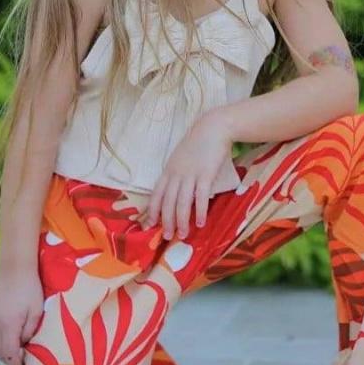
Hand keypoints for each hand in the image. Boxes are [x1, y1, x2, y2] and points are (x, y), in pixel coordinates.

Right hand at [0, 266, 44, 364]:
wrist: (15, 267)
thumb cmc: (31, 288)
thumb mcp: (37, 311)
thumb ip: (30, 331)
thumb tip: (24, 344)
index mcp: (8, 326)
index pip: (10, 354)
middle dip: (10, 362)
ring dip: (3, 354)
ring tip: (17, 355)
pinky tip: (9, 341)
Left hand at [146, 110, 233, 239]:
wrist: (213, 128)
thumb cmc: (198, 143)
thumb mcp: (181, 158)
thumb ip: (177, 174)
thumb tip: (176, 193)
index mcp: (168, 171)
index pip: (156, 194)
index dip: (152, 211)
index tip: (149, 225)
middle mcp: (176, 174)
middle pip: (168, 202)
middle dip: (166, 221)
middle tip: (167, 236)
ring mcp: (190, 174)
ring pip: (182, 202)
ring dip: (182, 221)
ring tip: (183, 235)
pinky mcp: (206, 174)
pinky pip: (200, 196)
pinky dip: (200, 211)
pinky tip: (200, 223)